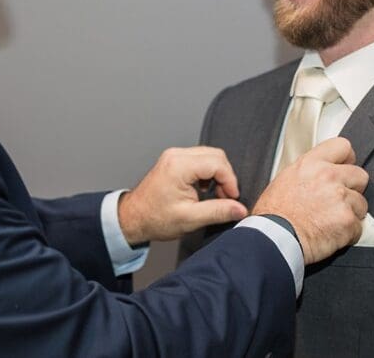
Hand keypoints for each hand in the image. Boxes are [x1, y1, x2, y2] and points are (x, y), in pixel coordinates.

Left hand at [118, 147, 248, 244]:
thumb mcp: (190, 219)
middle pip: (216, 156)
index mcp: (179, 166)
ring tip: (215, 196)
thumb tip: (240, 209)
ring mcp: (174, 156)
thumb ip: (218, 211)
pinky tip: (204, 190)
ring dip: (217, 175)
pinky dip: (208, 173)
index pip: (218, 164)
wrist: (134, 218)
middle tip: (225, 198)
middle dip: (225, 177)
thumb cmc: (155, 218)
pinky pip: (200, 159)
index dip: (230, 182)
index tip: (232, 199)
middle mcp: (176, 155)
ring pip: (209, 156)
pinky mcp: (174, 160)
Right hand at [253, 137, 367, 264]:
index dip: (346, 160)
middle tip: (339, 200)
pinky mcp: (348, 221)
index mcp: (311, 163)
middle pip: (360, 175)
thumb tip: (318, 174)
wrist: (274, 238)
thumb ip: (308, 172)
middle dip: (353, 189)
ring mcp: (340, 199)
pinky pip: (358, 228)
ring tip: (330, 221)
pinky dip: (348, 234)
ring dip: (350, 214)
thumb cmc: (274, 214)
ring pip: (361, 204)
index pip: (343, 147)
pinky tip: (330, 234)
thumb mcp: (285, 179)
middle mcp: (328, 176)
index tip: (344, 169)